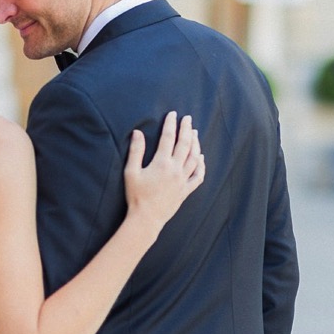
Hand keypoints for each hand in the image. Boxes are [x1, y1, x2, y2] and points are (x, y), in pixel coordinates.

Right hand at [124, 112, 205, 227]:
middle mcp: (175, 170)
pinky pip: (198, 176)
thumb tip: (138, 132)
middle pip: (184, 144)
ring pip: (194, 158)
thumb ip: (136, 151)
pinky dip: (202, 165)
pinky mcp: (186, 190)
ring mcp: (183, 180)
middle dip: (187, 129)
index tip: (173, 114)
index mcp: (162, 163)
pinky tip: (201, 157)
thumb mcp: (131, 172)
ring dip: (195, 144)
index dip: (171, 124)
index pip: (168, 138)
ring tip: (195, 133)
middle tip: (188, 118)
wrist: (146, 218)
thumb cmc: (136, 195)